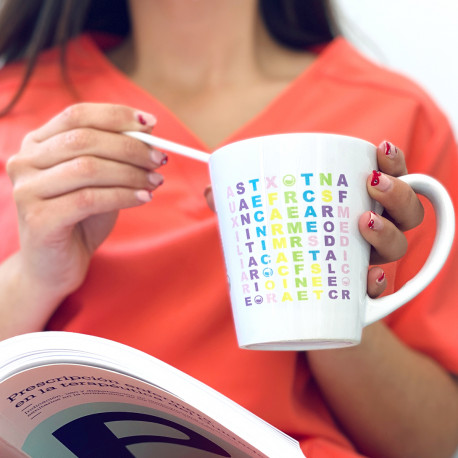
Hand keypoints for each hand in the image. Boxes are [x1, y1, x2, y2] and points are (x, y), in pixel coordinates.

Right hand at [6, 103, 166, 301]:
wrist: (57, 265)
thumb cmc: (80, 219)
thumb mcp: (99, 181)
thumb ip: (114, 156)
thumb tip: (148, 133)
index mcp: (37, 144)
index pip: (77, 114)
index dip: (116, 116)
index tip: (151, 124)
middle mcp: (25, 161)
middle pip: (84, 139)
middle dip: (130, 147)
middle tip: (159, 159)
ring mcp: (27, 190)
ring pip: (88, 168)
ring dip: (130, 173)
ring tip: (155, 181)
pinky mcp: (39, 218)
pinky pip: (89, 199)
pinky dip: (123, 196)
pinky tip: (144, 199)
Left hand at [204, 140, 424, 298]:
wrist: (288, 302)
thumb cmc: (282, 251)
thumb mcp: (264, 223)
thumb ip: (242, 206)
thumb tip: (210, 192)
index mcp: (352, 206)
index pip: (388, 178)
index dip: (394, 162)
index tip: (380, 150)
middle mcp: (368, 233)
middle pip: (406, 212)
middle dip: (398, 194)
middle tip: (374, 185)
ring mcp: (366, 263)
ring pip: (399, 246)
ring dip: (389, 232)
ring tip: (363, 223)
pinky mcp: (359, 295)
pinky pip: (382, 292)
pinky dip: (380, 285)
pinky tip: (369, 281)